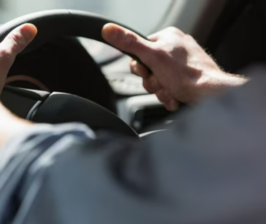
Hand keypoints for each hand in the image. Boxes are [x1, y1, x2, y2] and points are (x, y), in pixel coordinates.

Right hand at [102, 24, 246, 110]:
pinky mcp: (190, 77)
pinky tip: (174, 98)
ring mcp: (184, 63)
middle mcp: (176, 47)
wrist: (211, 94)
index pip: (139, 51)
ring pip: (159, 79)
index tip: (147, 74)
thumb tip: (108, 29)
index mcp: (168, 36)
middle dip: (152, 82)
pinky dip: (170, 95)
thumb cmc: (186, 75)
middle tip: (160, 85)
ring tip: (170, 93)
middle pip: (148, 68)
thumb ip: (129, 43)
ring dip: (161, 90)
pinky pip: (170, 86)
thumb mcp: (152, 57)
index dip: (140, 68)